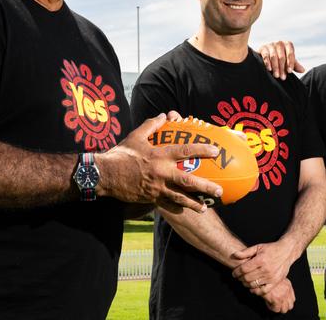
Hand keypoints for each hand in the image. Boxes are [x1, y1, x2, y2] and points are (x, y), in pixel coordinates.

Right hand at [96, 113, 222, 212]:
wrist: (105, 175)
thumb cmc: (121, 154)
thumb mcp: (136, 136)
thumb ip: (151, 125)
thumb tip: (164, 115)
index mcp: (159, 155)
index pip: (185, 151)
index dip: (202, 150)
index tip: (215, 151)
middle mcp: (161, 173)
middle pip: (188, 181)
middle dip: (206, 186)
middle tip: (220, 190)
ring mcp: (156, 188)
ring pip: (180, 198)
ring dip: (194, 203)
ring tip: (205, 207)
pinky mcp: (150, 198)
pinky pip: (166, 204)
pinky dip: (177, 208)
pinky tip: (185, 210)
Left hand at [231, 239, 298, 288]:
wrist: (286, 252)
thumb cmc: (271, 249)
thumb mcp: (258, 247)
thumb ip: (246, 252)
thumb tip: (234, 255)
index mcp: (260, 260)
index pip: (244, 269)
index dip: (236, 272)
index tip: (233, 273)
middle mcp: (265, 269)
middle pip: (247, 278)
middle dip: (240, 278)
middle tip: (238, 277)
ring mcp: (271, 277)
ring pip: (254, 285)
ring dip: (246, 284)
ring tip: (244, 281)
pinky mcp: (275, 282)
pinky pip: (264, 291)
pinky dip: (256, 291)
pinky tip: (252, 288)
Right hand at [253, 278, 294, 312]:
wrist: (261, 274)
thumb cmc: (266, 276)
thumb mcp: (276, 278)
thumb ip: (280, 285)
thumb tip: (279, 293)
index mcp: (288, 285)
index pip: (293, 299)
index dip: (286, 302)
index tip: (281, 302)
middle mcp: (287, 290)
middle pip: (290, 306)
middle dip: (283, 307)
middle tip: (277, 305)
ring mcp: (282, 295)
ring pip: (284, 309)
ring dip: (278, 308)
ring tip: (272, 304)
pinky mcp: (277, 299)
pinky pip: (276, 309)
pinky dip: (271, 307)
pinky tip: (267, 303)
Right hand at [257, 40, 304, 79]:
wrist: (266, 54)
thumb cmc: (280, 57)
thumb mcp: (288, 61)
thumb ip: (295, 65)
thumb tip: (303, 70)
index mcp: (288, 44)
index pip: (290, 54)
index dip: (290, 63)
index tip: (289, 72)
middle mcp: (280, 43)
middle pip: (282, 57)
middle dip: (282, 68)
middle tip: (282, 77)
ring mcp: (271, 44)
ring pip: (274, 57)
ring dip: (275, 67)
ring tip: (276, 76)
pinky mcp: (263, 48)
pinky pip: (266, 56)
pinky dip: (268, 63)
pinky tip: (269, 69)